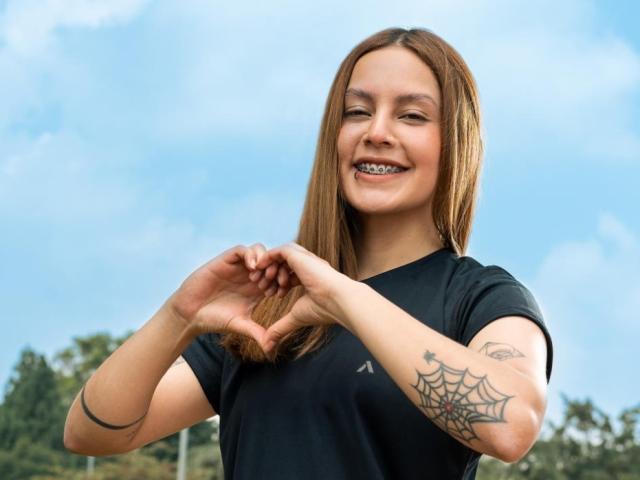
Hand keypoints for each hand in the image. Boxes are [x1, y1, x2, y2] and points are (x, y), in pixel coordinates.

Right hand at [166, 243, 295, 348]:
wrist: (190, 314)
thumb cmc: (214, 320)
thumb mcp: (240, 325)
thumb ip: (256, 332)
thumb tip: (271, 348)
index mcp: (256, 289)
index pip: (278, 277)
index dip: (283, 282)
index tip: (279, 294)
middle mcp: (249, 275)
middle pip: (272, 261)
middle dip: (276, 269)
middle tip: (273, 283)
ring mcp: (237, 267)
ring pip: (259, 251)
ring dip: (265, 261)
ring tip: (260, 277)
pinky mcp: (225, 261)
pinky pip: (242, 250)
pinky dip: (251, 255)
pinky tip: (252, 269)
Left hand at [252, 242, 353, 352]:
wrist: (337, 301)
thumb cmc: (323, 310)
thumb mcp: (295, 318)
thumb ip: (280, 328)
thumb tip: (268, 346)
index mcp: (311, 279)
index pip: (290, 276)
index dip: (277, 284)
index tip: (268, 294)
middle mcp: (308, 267)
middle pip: (284, 265)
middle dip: (269, 275)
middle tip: (258, 285)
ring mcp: (304, 260)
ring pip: (280, 256)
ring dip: (267, 266)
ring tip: (258, 279)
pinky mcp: (299, 256)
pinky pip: (279, 251)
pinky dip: (268, 257)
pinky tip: (260, 268)